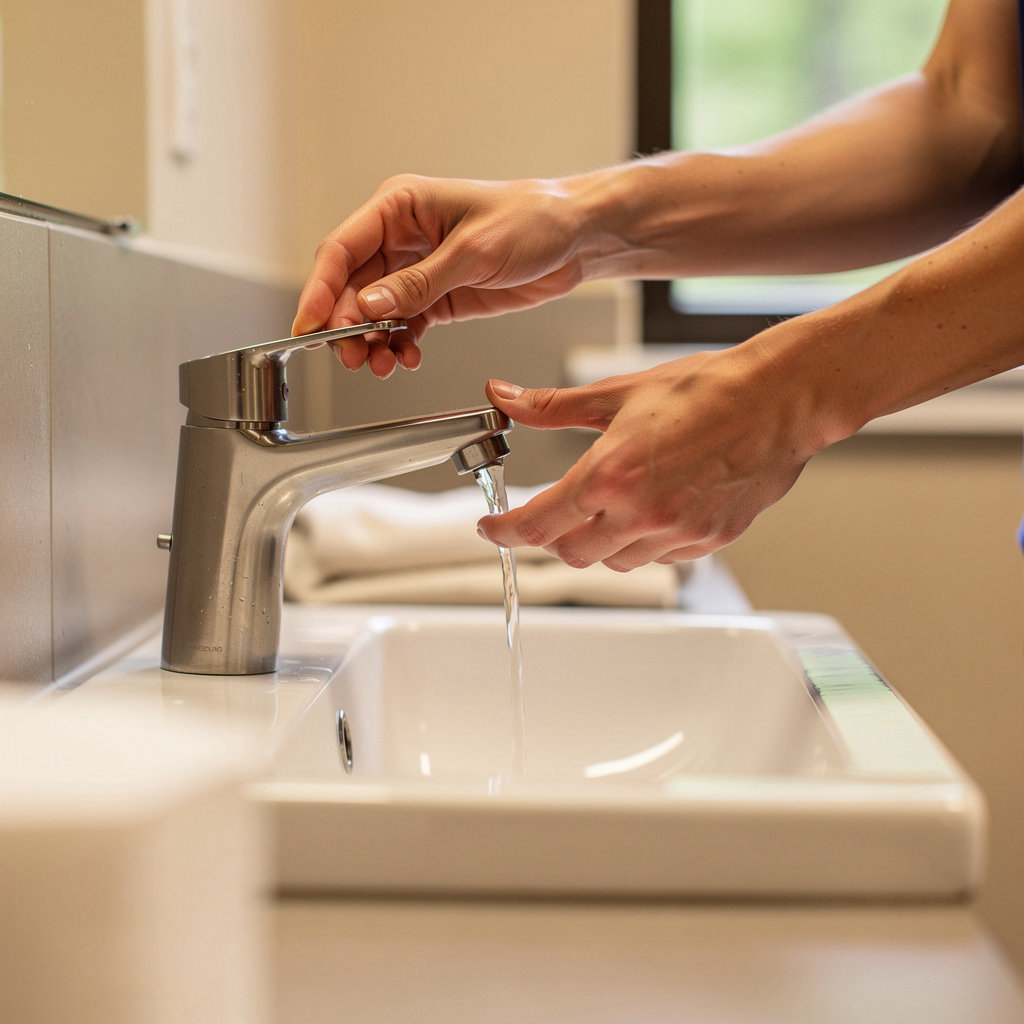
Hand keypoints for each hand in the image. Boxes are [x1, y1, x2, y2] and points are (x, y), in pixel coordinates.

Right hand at [292, 174, 586, 377]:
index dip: (321, 290)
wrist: (574, 239)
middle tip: (351, 357)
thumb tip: (371, 306)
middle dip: (347, 325)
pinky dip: (399, 345)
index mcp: (400, 206)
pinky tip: (405, 359)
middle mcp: (402, 238)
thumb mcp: (473, 252)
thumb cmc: (531, 220)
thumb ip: (419, 283)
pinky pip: (404, 326)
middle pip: (353, 287)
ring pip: (375, 312)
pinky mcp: (437, 296)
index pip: (342, 249)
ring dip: (372, 341)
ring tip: (380, 366)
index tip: (309, 325)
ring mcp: (418, 269)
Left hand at [477, 349, 815, 567]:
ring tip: (609, 506)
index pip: (537, 523)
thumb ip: (551, 407)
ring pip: (615, 561)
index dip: (503, 531)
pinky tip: (652, 509)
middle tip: (549, 513)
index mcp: (609, 475)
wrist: (779, 399)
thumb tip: (504, 397)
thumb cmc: (707, 389)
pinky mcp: (708, 541)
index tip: (490, 529)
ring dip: (598, 542)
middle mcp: (640, 513)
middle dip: (551, 537)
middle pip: (570, 553)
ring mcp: (676, 532)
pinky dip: (643, 542)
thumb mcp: (617, 393)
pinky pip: (659, 557)